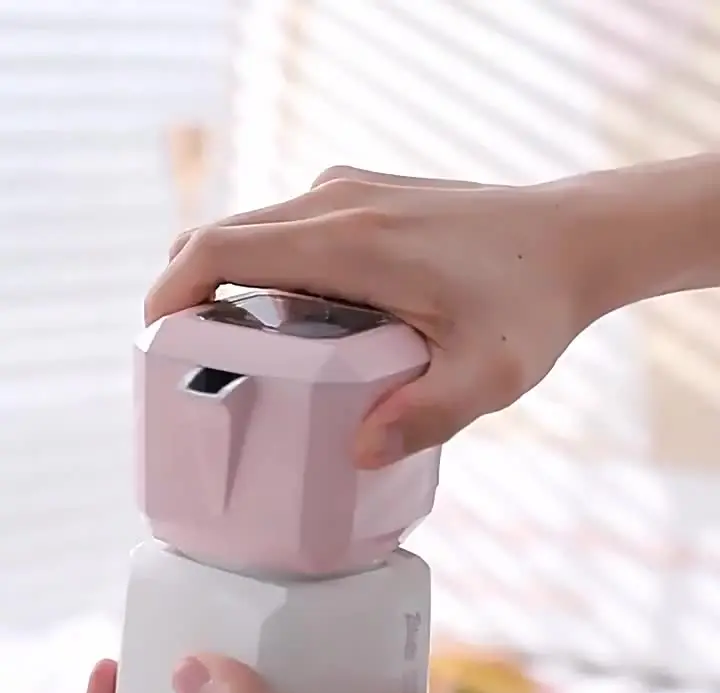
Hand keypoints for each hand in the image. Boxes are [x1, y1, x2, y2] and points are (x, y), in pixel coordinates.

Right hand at [145, 167, 595, 467]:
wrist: (574, 238)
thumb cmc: (533, 302)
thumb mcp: (487, 376)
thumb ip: (424, 415)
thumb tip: (359, 451)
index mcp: (350, 240)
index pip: (220, 250)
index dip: (169, 293)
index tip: (155, 344)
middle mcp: (337, 202)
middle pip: (221, 236)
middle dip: (187, 295)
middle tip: (191, 363)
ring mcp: (350, 192)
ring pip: (253, 232)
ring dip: (228, 283)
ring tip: (239, 351)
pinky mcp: (364, 198)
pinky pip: (288, 230)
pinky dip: (266, 270)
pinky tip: (294, 322)